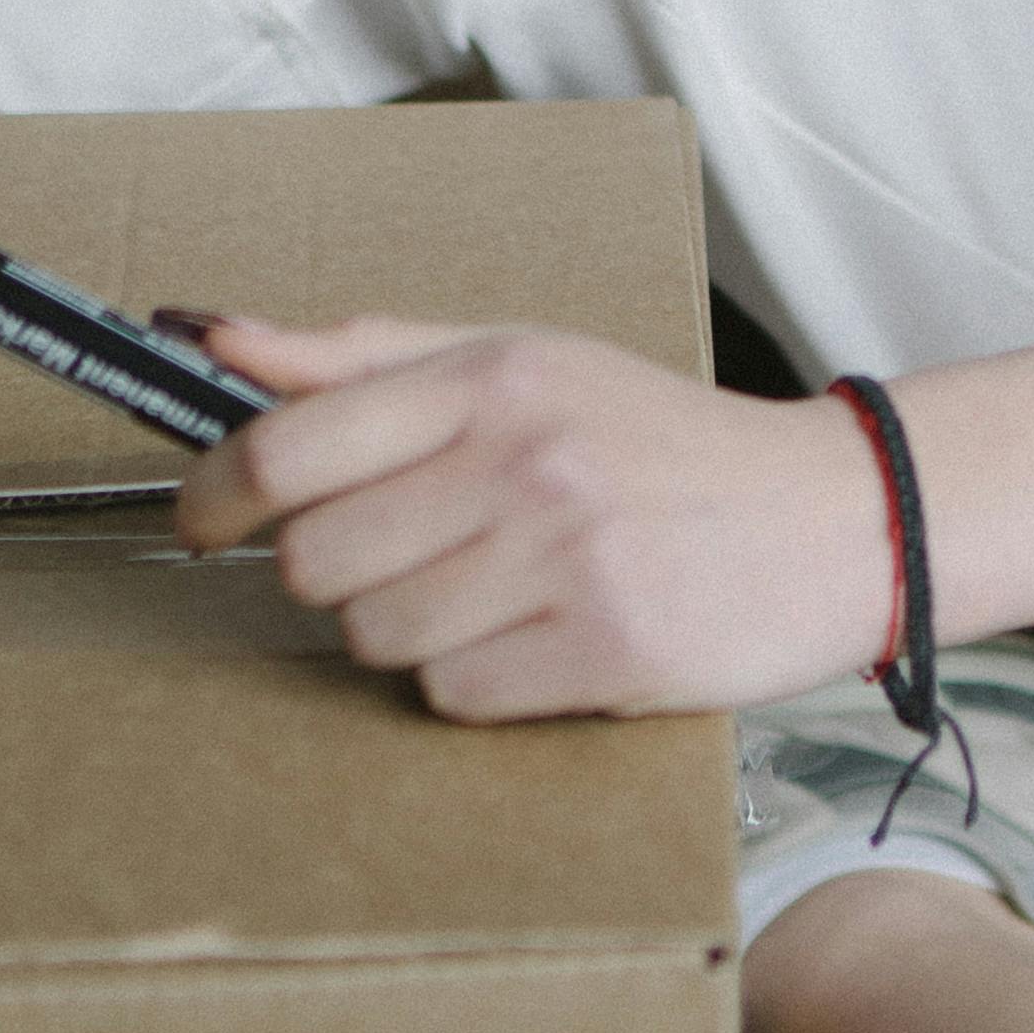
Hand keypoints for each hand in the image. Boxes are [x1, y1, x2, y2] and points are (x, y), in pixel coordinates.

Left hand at [171, 310, 897, 722]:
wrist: (829, 517)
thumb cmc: (657, 443)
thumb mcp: (520, 362)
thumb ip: (362, 358)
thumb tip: (211, 336)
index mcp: (494, 375)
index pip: (285, 445)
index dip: (213, 496)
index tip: (203, 523)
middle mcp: (526, 457)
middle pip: (315, 562)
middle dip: (339, 573)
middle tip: (408, 556)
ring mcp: (568, 556)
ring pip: (378, 638)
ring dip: (414, 631)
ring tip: (494, 594)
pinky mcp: (605, 650)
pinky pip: (455, 697)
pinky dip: (480, 683)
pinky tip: (540, 638)